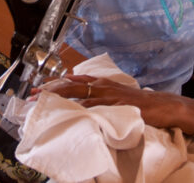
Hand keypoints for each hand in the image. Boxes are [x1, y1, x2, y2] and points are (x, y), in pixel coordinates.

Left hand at [36, 74, 193, 131]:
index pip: (72, 81)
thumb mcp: (116, 96)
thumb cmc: (139, 103)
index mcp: (101, 82)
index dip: (54, 84)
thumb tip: (82, 103)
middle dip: (49, 90)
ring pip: (78, 94)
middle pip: (69, 85)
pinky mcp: (114, 105)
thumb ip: (99, 97)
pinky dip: (80, 108)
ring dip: (59, 98)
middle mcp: (102, 85)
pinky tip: (68, 111)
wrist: (161, 105)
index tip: (37, 89)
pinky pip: (93, 106)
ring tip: (43, 103)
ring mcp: (108, 94)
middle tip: (32, 96)